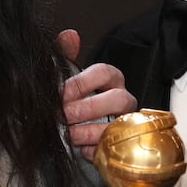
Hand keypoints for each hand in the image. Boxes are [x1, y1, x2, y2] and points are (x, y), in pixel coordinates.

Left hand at [57, 30, 135, 160]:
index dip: (83, 82)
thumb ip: (65, 55)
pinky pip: (112, 148)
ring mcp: (124, 122)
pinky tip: (79, 150)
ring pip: (118, 126)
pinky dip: (94, 151)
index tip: (62, 93)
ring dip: (90, 131)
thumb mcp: (66, 77)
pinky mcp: (120, 145)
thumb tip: (69, 35)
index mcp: (110, 79)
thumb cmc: (73, 101)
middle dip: (89, 108)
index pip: (104, 72)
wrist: (72, 131)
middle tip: (66, 115)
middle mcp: (121, 99)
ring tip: (69, 135)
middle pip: (117, 99)